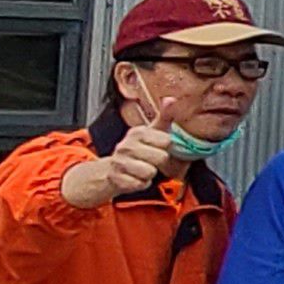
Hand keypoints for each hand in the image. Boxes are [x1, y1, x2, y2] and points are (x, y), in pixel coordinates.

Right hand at [61, 119, 177, 208]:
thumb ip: (164, 117)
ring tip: (142, 168)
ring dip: (150, 174)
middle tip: (149, 159)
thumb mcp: (152, 132)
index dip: (165, 147)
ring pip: (150, 172)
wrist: (113, 169)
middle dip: (158, 162)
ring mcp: (120, 162)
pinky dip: (141, 184)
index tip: (156, 146)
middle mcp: (126, 145)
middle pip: (161, 157)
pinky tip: (135, 177)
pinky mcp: (117, 179)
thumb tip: (171, 99)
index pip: (167, 140)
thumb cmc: (138, 149)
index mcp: (137, 132)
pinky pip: (141, 184)